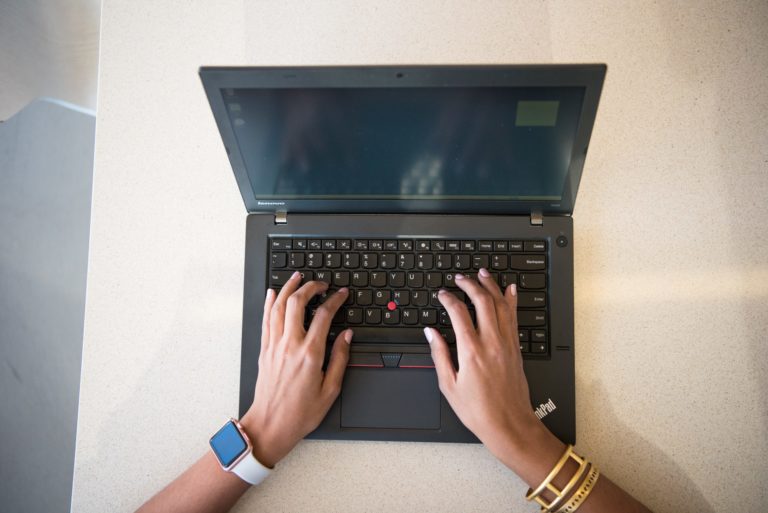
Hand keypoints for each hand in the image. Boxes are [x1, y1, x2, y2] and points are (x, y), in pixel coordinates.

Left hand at [239, 272, 351, 466]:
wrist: (270, 425)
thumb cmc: (300, 413)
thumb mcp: (330, 390)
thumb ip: (340, 359)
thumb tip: (346, 336)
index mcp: (310, 354)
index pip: (324, 316)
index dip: (335, 300)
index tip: (341, 294)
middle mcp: (290, 345)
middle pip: (297, 303)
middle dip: (310, 287)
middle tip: (321, 283)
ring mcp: (274, 346)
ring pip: (278, 306)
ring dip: (288, 288)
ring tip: (298, 278)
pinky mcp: (264, 350)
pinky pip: (265, 319)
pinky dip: (269, 303)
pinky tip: (273, 294)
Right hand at [425, 268, 563, 481]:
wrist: (509, 424)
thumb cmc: (478, 410)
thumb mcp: (449, 385)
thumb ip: (439, 354)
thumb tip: (431, 333)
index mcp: (471, 351)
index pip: (459, 313)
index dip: (449, 299)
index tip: (442, 294)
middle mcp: (491, 343)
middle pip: (482, 302)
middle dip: (470, 284)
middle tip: (460, 277)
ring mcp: (506, 344)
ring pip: (501, 305)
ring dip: (491, 285)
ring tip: (482, 273)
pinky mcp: (516, 348)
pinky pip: (514, 317)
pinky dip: (511, 300)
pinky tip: (510, 290)